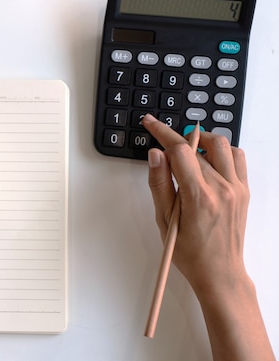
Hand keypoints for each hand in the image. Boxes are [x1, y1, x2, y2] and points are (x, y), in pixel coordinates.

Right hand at [142, 115, 248, 290]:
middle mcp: (222, 188)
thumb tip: (156, 155)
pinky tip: (207, 161)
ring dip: (201, 141)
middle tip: (162, 150)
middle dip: (175, 142)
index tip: (151, 123)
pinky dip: (221, 151)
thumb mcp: (164, 220)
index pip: (180, 150)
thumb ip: (159, 184)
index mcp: (199, 197)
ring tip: (186, 153)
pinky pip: (237, 157)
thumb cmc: (190, 253)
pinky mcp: (244, 190)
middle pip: (196, 146)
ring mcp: (237, 188)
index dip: (162, 132)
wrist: (220, 272)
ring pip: (221, 145)